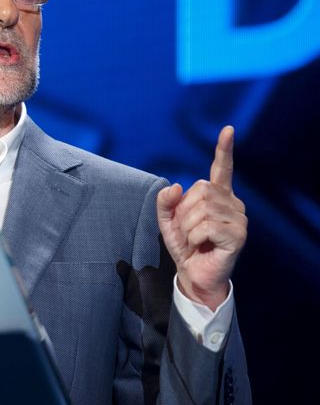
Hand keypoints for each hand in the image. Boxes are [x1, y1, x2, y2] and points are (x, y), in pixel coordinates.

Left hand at [156, 126, 246, 310]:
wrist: (194, 274)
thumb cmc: (185, 245)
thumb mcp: (167, 221)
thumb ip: (165, 202)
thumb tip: (175, 186)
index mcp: (217, 196)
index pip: (222, 169)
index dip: (224, 149)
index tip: (228, 130)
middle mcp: (232, 203)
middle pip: (199, 190)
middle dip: (183, 211)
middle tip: (187, 230)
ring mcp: (239, 218)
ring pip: (201, 209)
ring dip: (187, 227)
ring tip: (195, 240)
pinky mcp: (239, 235)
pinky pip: (205, 226)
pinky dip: (194, 237)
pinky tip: (202, 246)